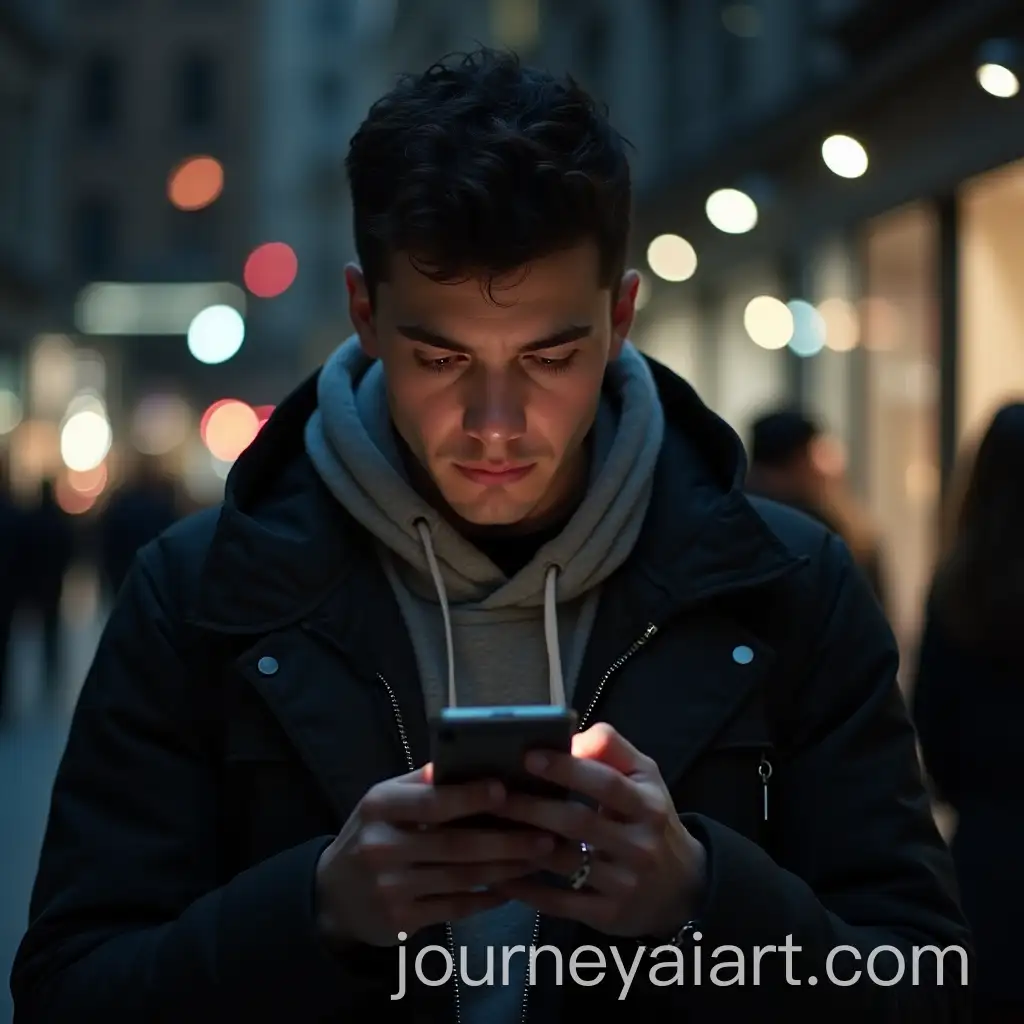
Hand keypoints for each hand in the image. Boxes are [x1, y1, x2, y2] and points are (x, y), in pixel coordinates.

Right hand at [315, 764, 555, 947]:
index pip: (431, 802)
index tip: (506, 791)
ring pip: (462, 878)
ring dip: (506, 869)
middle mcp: (382, 847)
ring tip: (538, 859)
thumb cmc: (371, 834)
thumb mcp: (384, 801)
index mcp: (380, 807)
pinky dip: (487, 898)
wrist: (332, 896)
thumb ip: (422, 782)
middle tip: (546, 835)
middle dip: (506, 840)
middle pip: (456, 845)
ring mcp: (391, 888)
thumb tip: (468, 756)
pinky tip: (512, 889)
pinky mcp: (402, 922)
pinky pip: (455, 907)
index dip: (470, 797)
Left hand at [491, 723, 706, 938]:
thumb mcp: (645, 777)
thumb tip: (567, 740)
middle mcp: (639, 844)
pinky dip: (526, 890)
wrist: (683, 887)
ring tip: (488, 828)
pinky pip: (559, 903)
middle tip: (494, 795)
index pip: (605, 782)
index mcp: (647, 804)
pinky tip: (499, 874)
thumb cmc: (651, 819)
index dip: (566, 768)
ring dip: (523, 846)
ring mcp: (624, 883)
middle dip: (532, 807)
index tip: (528, 756)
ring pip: (565, 862)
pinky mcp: (608, 915)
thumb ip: (610, 748)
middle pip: (578, 822)